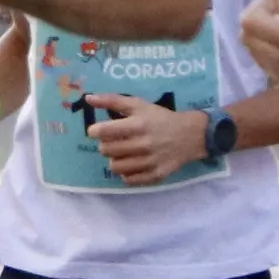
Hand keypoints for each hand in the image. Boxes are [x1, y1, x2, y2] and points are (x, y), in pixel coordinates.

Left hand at [84, 96, 208, 186]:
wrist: (190, 135)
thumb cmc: (160, 118)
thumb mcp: (139, 105)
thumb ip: (112, 100)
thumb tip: (88, 98)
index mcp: (138, 124)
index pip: (104, 131)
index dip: (95, 131)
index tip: (96, 130)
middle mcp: (143, 144)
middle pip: (106, 150)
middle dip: (105, 145)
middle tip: (113, 141)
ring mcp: (150, 162)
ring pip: (115, 167)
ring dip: (115, 159)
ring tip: (122, 153)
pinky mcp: (155, 175)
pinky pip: (129, 180)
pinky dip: (127, 173)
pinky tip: (132, 164)